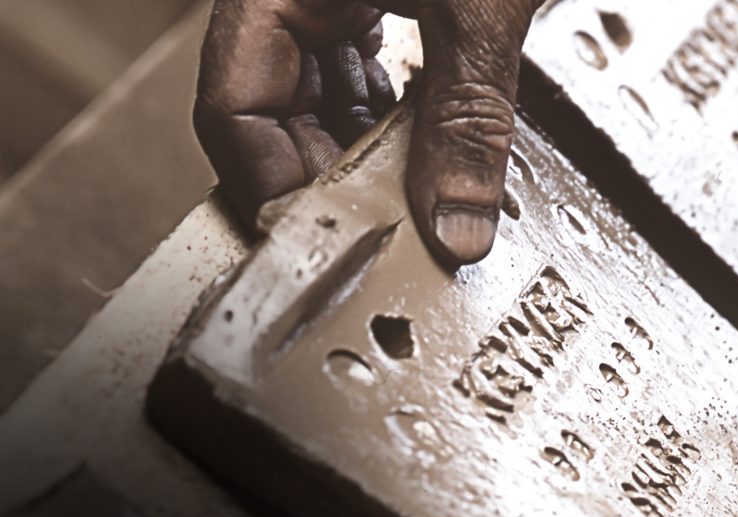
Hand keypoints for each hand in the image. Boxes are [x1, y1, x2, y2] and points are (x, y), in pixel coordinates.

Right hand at [195, 0, 542, 267]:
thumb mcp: (476, 10)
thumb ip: (469, 117)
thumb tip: (458, 222)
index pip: (232, 108)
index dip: (270, 185)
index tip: (319, 242)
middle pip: (275, 115)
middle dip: (328, 180)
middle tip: (378, 238)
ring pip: (321, 101)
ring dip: (364, 159)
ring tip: (408, 204)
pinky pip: (363, 76)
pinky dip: (393, 122)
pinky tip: (424, 152)